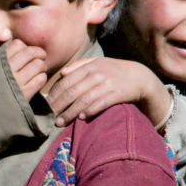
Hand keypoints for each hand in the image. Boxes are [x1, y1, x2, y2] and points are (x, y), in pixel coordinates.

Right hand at [6, 39, 46, 101]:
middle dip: (39, 53)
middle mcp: (7, 69)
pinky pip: (40, 79)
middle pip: (30, 52)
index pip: (17, 44)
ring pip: (38, 65)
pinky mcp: (24, 95)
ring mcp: (16, 82)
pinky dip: (41, 78)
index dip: (24, 47)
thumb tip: (13, 47)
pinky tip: (38, 81)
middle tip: (41, 57)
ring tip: (40, 70)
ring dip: (42, 66)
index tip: (25, 52)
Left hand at [47, 57, 169, 126]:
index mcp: (88, 67)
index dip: (54, 95)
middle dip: (58, 106)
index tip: (45, 107)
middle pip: (72, 92)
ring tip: (60, 122)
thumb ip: (79, 66)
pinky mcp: (117, 94)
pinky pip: (100, 103)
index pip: (66, 82)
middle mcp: (96, 74)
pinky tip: (80, 118)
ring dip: (70, 113)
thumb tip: (62, 73)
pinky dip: (89, 111)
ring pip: (83, 100)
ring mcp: (107, 84)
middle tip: (49, 118)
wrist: (140, 77)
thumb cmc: (114, 71)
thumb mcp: (97, 63)